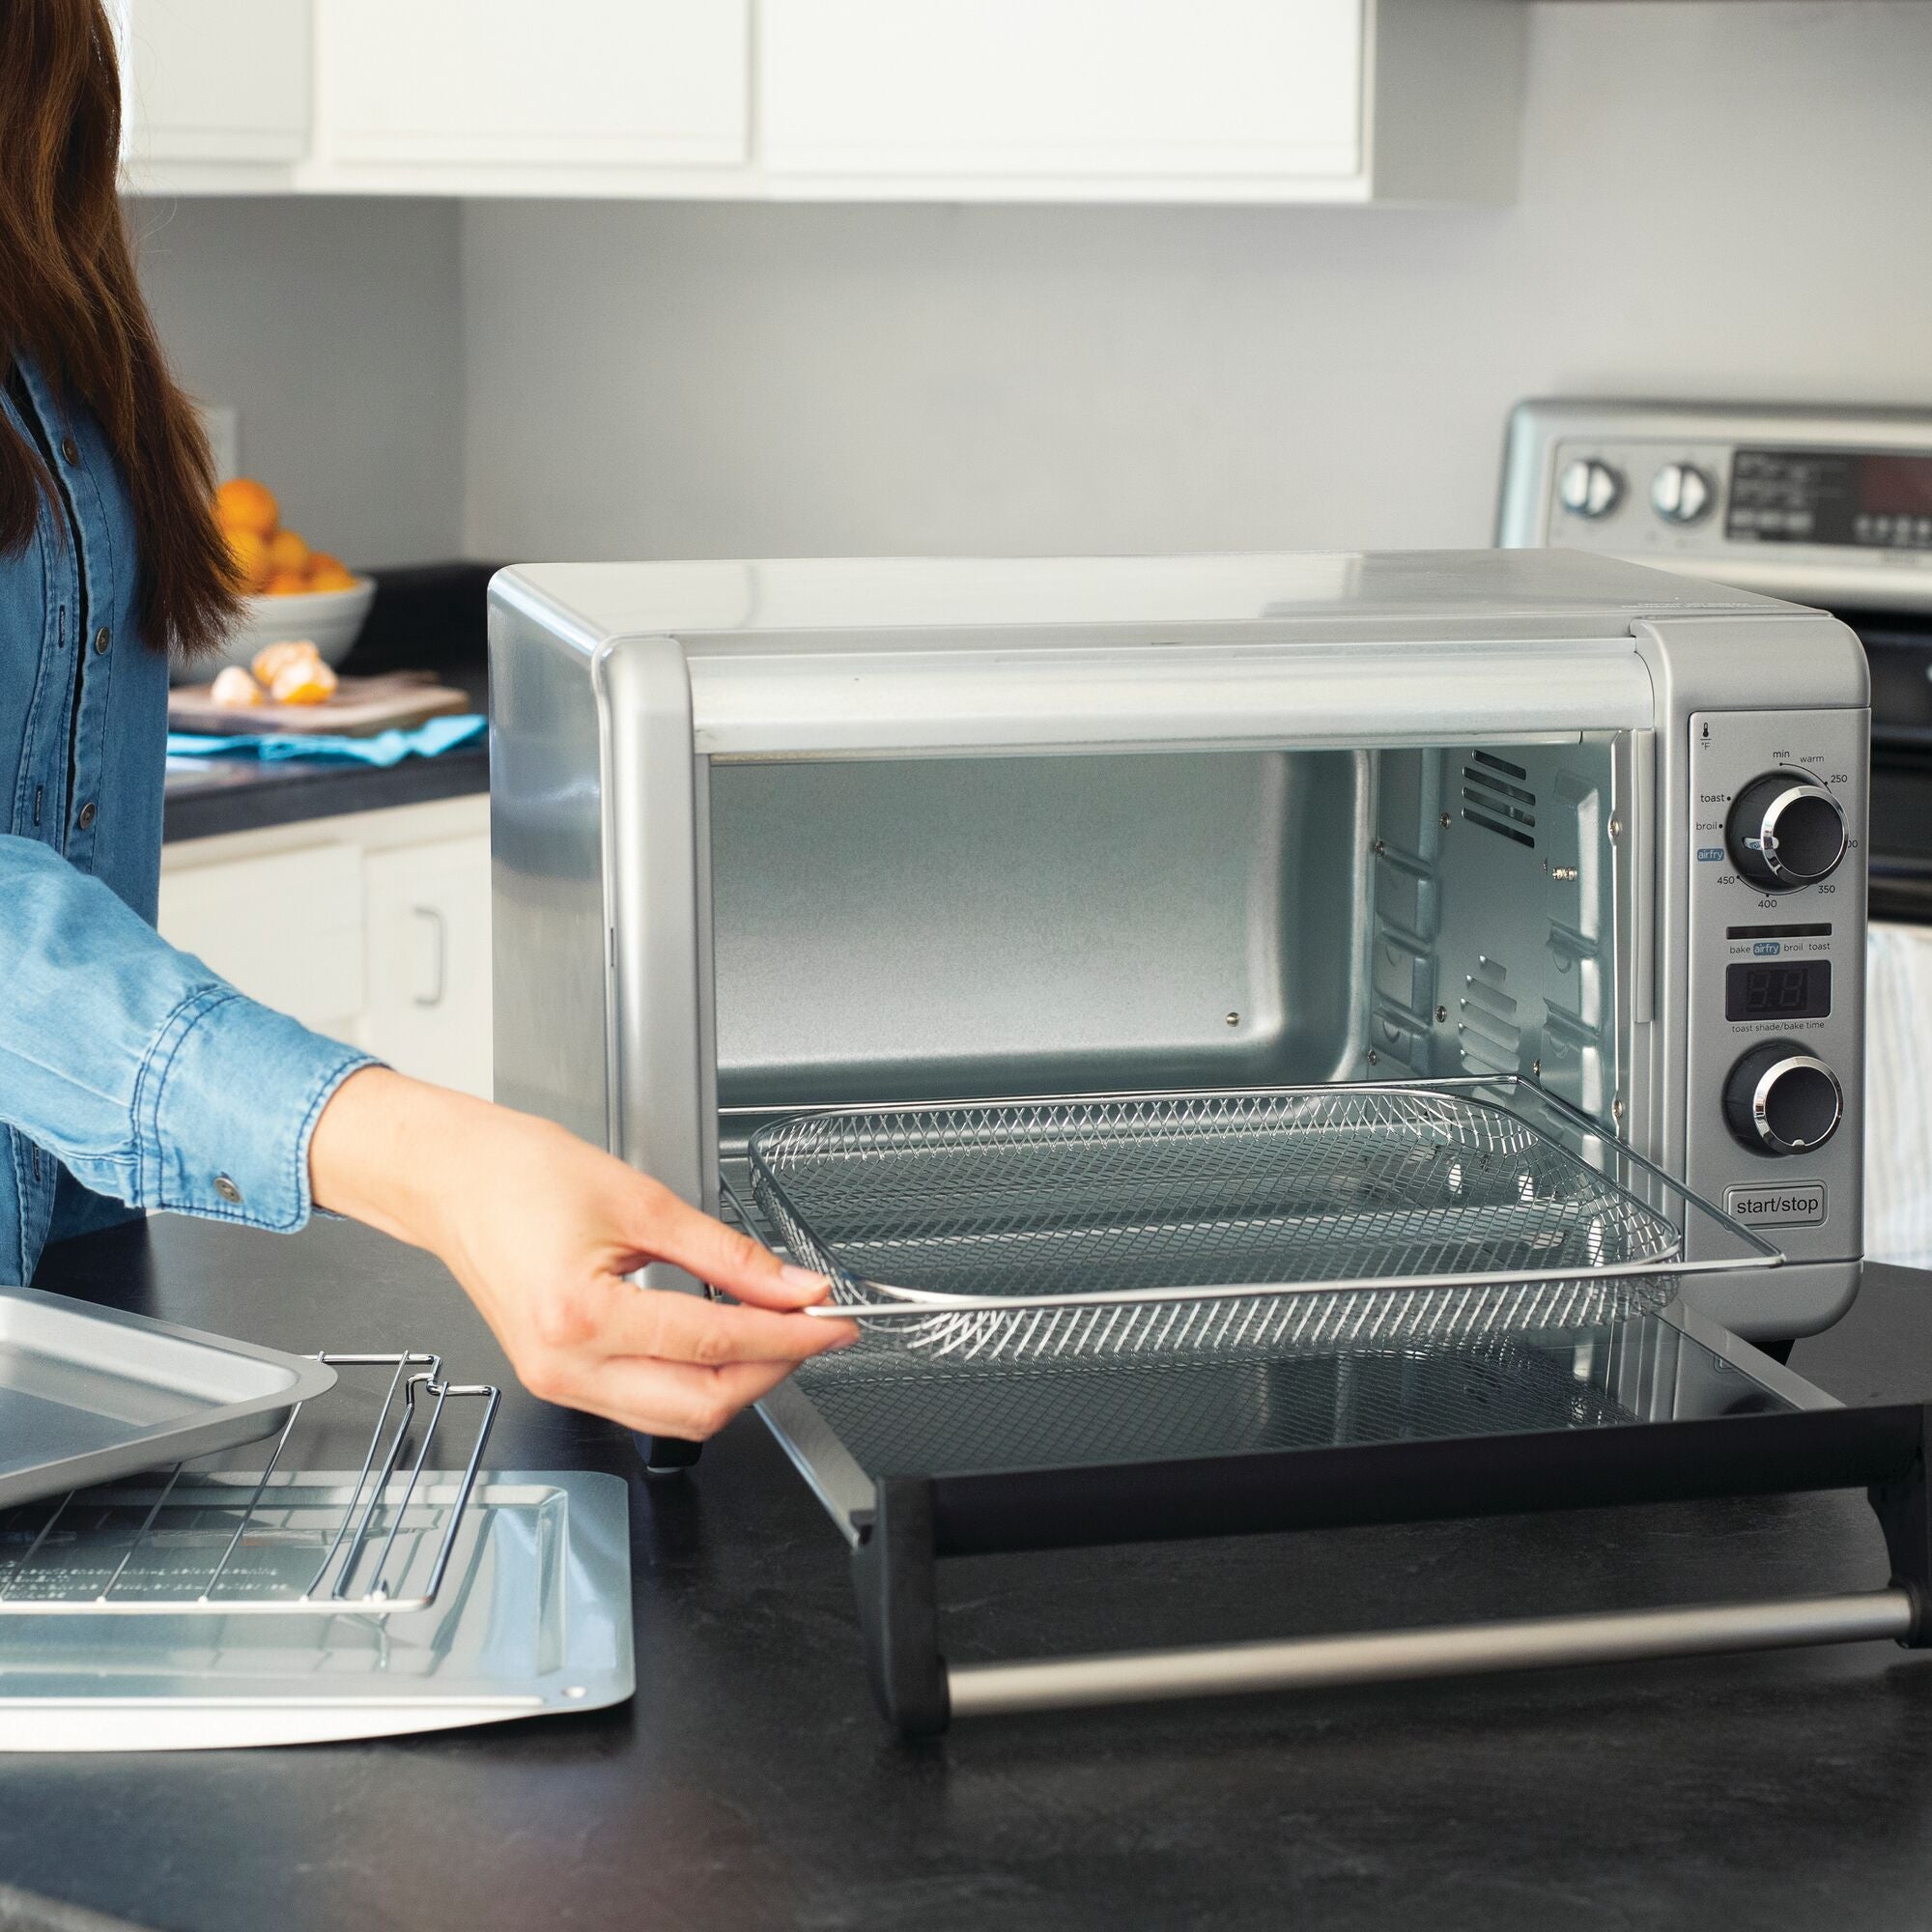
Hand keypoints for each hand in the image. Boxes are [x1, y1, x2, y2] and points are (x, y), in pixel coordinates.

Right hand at [308, 1066, 857, 1437]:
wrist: (449, 1178)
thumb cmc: (519, 1173)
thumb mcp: (643, 1200)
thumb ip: (728, 1254)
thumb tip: (794, 1287)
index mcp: (581, 1316)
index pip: (716, 1345)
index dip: (788, 1335)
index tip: (831, 1319)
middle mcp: (564, 1366)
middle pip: (701, 1406)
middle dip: (771, 1371)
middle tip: (813, 1328)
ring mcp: (557, 1382)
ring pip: (676, 1419)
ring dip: (737, 1384)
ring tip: (776, 1333)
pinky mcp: (558, 1379)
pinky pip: (643, 1405)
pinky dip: (694, 1381)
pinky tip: (722, 1342)